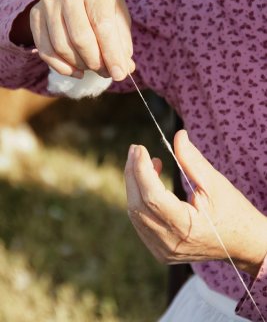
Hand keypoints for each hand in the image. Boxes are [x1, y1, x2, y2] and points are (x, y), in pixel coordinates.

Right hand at [30, 0, 134, 79]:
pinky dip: (63, 68)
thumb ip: (122, 42)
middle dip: (96, 63)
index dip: (112, 54)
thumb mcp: (117, 16)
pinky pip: (46, 51)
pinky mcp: (35, 16)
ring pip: (62, 47)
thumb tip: (124, 69)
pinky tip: (77, 71)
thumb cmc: (101, 5)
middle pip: (80, 39)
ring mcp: (48, 2)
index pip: (103, 26)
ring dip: (80, 65)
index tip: (120, 74)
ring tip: (93, 67)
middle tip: (106, 72)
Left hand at [125, 130, 266, 276]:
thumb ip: (192, 160)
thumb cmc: (232, 211)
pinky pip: (141, 222)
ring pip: (136, 214)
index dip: (142, 170)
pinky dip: (140, 199)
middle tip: (135, 150)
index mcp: (187, 228)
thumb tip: (178, 136)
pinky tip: (148, 183)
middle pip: (138, 205)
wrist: (242, 243)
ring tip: (146, 162)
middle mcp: (170, 243)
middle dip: (133, 174)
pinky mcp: (161, 251)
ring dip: (135, 185)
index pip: (153, 198)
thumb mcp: (215, 183)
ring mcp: (163, 250)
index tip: (139, 148)